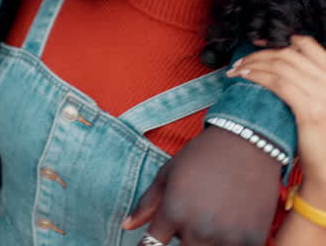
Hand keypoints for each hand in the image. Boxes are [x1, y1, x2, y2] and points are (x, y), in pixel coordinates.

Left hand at [124, 125, 279, 244]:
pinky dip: (229, 241)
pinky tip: (230, 222)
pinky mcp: (253, 240)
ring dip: (204, 242)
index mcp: (173, 212)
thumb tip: (126, 226)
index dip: (149, 245)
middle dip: (182, 240)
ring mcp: (228, 237)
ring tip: (209, 217)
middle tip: (187, 219)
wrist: (248, 145)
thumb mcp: (167, 174)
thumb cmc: (202, 155)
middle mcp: (199, 229)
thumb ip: (146, 204)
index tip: (153, 241)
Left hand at [233, 36, 325, 182]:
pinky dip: (257, 76)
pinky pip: (278, 83)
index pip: (311, 47)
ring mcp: (323, 95)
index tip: (261, 43)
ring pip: (281, 66)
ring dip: (254, 64)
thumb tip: (281, 67)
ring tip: (237, 69)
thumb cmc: (321, 138)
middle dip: (261, 54)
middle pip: (290, 55)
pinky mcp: (310, 110)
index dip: (284, 40)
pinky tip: (245, 77)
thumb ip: (308, 84)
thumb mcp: (320, 103)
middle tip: (242, 59)